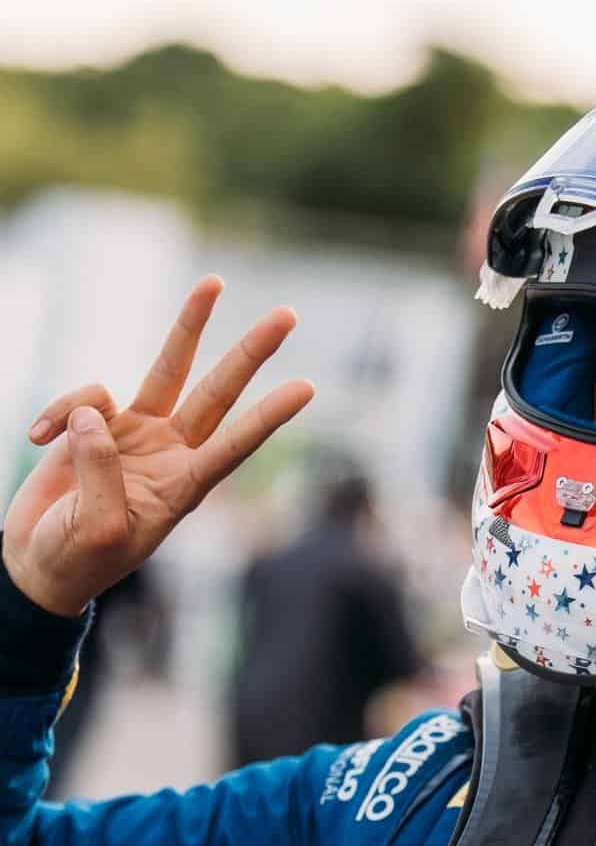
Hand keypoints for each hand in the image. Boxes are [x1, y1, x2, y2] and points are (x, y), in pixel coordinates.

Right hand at [1, 276, 313, 616]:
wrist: (37, 563)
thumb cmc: (76, 559)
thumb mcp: (96, 530)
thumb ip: (100, 471)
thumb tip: (94, 413)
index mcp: (182, 488)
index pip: (234, 446)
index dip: (268, 416)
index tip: (308, 388)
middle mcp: (169, 454)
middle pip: (217, 392)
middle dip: (251, 353)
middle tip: (288, 316)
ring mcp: (136, 434)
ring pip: (169, 368)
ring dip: (192, 325)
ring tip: (215, 282)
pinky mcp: (96, 423)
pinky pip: (85, 395)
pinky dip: (58, 408)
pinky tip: (36, 438)